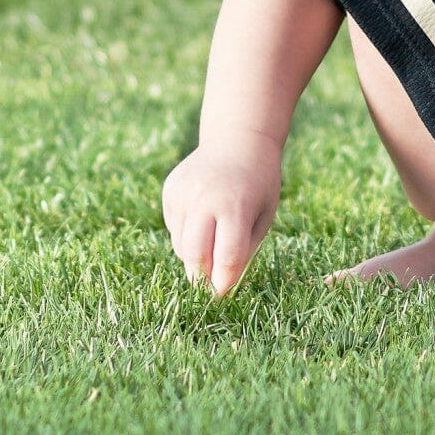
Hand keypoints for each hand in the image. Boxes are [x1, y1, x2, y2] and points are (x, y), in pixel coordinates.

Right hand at [162, 133, 280, 295]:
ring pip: (181, 245)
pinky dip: (187, 233)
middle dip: (202, 277)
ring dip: (196, 255)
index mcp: (236, 205)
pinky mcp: (170, 191)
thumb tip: (218, 286)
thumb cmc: (259, 183)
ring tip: (214, 237)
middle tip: (210, 285)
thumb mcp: (264, 215)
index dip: (224, 282)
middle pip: (196, 256)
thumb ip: (243, 249)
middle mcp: (205, 198)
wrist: (238, 140)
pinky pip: (174, 228)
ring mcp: (183, 193)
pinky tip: (203, 215)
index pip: (227, 257)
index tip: (223, 294)